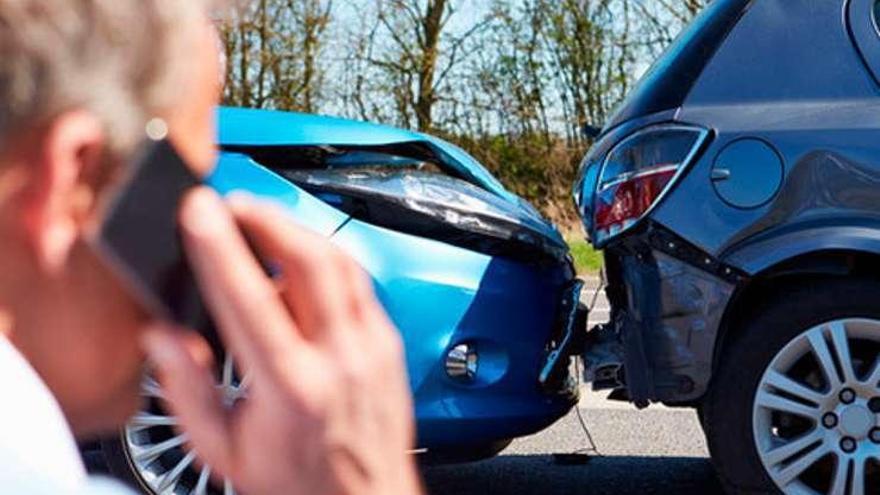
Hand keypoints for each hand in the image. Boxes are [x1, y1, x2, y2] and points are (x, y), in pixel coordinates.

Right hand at [141, 188, 421, 494]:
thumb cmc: (297, 483)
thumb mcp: (223, 450)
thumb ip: (187, 390)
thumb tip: (160, 336)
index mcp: (292, 389)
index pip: (251, 299)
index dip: (220, 247)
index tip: (198, 211)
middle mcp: (341, 359)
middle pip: (309, 260)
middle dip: (266, 218)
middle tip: (232, 204)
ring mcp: (373, 347)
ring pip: (341, 262)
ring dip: (297, 230)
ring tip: (261, 221)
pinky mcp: (390, 343)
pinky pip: (360, 282)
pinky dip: (327, 259)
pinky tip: (301, 259)